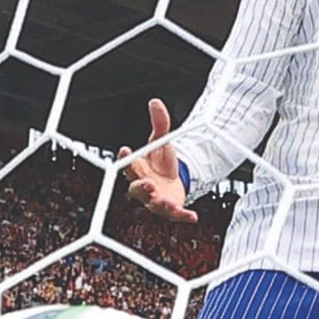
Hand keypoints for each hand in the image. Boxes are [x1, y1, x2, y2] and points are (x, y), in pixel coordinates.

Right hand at [118, 99, 197, 223]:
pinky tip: (193, 216)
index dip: (126, 158)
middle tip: (148, 184)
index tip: (125, 150)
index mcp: (138, 169)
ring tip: (167, 202)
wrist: (173, 178)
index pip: (128, 164)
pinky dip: (183, 216)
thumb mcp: (162, 141)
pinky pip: (175, 215)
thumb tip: (156, 102)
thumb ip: (160, 123)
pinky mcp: (170, 208)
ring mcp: (156, 200)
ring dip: (160, 204)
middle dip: (141, 187)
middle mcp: (144, 186)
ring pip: (154, 205)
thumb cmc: (161, 161)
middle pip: (137, 189)